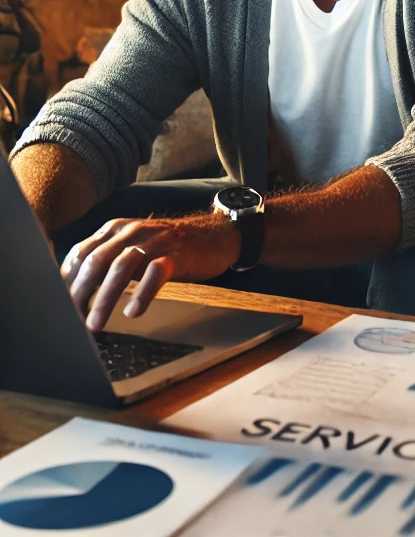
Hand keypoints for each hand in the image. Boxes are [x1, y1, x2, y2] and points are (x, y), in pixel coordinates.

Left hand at [60, 215, 240, 330]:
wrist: (215, 235)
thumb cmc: (170, 247)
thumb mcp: (135, 246)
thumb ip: (107, 258)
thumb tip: (74, 289)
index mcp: (117, 229)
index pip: (81, 253)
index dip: (67, 281)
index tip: (60, 307)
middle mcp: (133, 231)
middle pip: (97, 262)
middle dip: (80, 294)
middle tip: (72, 321)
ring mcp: (156, 242)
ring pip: (122, 268)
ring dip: (104, 298)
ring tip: (96, 324)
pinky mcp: (178, 254)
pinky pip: (156, 274)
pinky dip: (142, 294)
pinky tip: (133, 312)